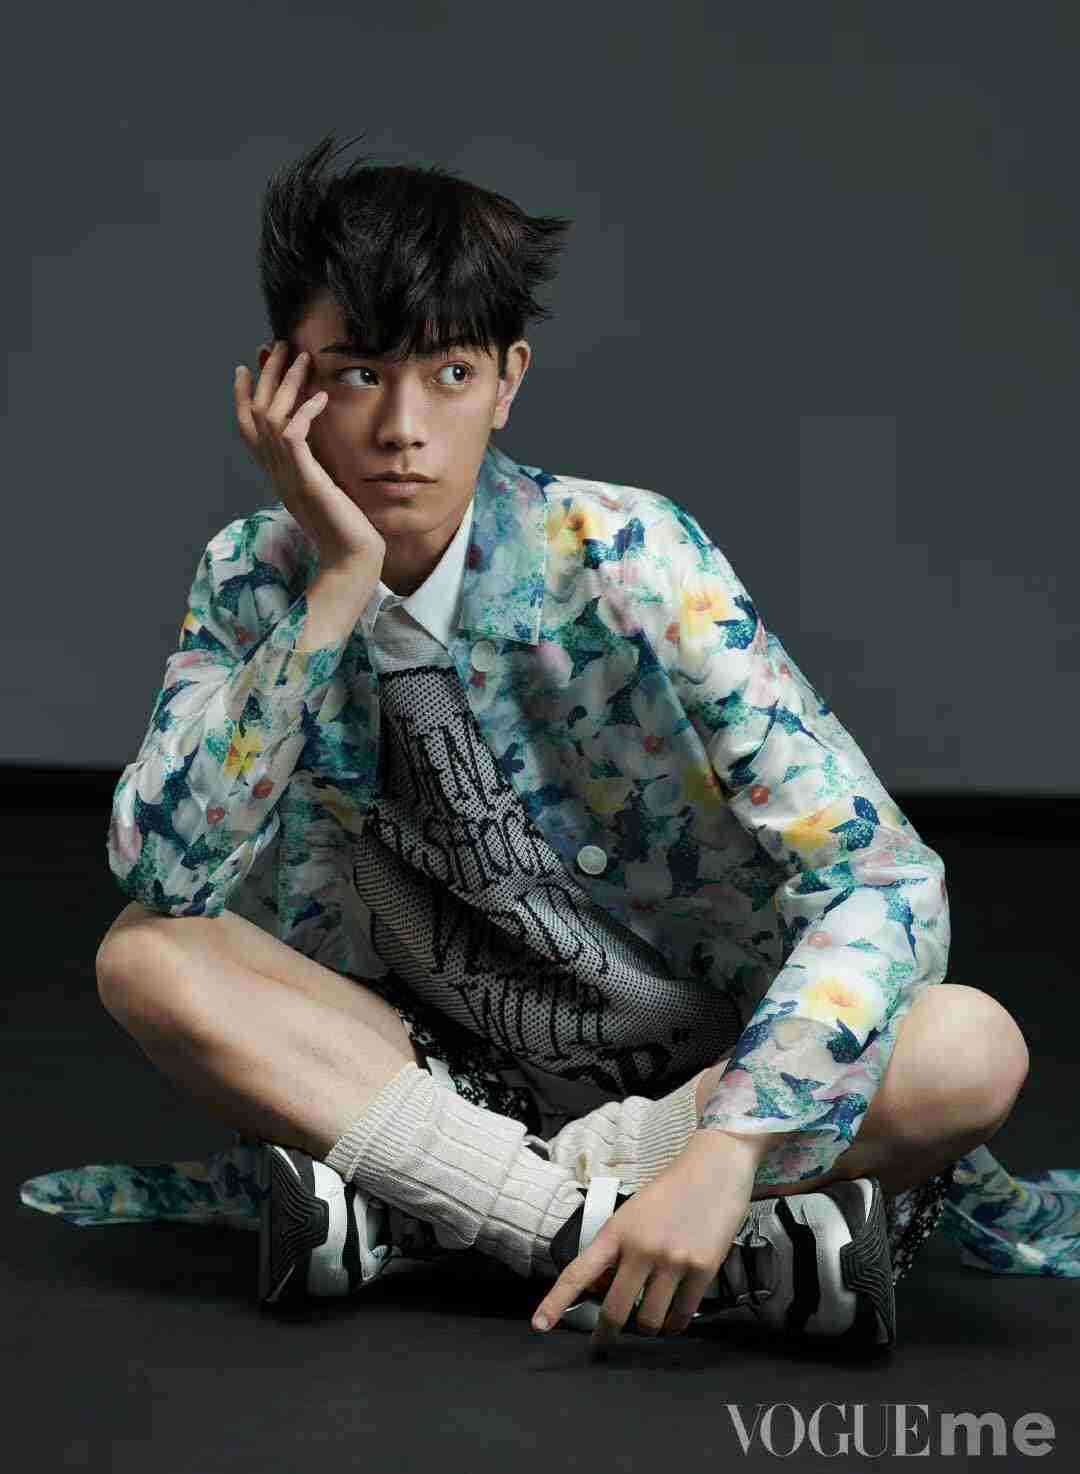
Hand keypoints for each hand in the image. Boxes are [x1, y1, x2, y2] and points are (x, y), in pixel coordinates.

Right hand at [234, 340, 386, 581]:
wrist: (351, 560)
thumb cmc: (345, 530)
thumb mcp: (324, 491)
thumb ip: (314, 468)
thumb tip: (315, 449)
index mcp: (278, 475)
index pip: (248, 430)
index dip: (243, 397)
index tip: (247, 367)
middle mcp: (277, 473)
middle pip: (255, 415)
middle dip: (265, 377)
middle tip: (274, 346)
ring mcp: (289, 477)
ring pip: (272, 418)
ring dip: (286, 384)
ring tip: (301, 357)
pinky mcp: (307, 481)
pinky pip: (294, 436)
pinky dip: (305, 412)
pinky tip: (320, 396)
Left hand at [531, 1131, 759, 1351]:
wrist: (714, 1168)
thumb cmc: (670, 1191)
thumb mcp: (632, 1213)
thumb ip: (618, 1250)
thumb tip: (607, 1292)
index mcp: (617, 1231)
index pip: (579, 1272)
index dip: (556, 1302)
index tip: (539, 1326)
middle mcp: (641, 1248)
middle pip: (616, 1310)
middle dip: (608, 1333)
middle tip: (605, 1342)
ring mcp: (673, 1260)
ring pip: (650, 1320)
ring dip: (647, 1328)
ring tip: (649, 1321)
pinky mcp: (702, 1269)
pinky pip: (682, 1315)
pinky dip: (675, 1324)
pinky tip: (673, 1319)